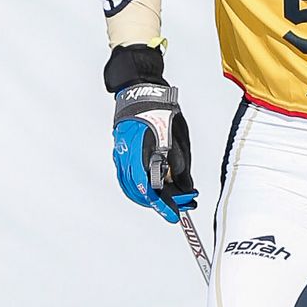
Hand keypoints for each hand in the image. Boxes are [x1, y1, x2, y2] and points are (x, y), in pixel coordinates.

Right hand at [112, 80, 195, 223]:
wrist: (139, 90)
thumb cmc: (160, 110)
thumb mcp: (178, 137)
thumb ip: (181, 164)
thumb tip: (186, 187)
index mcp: (143, 154)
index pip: (151, 189)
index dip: (163, 205)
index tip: (175, 215)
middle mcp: (128, 157)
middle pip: (140, 192)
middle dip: (159, 203)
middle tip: (177, 207)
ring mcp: (121, 155)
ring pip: (131, 188)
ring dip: (148, 198)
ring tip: (167, 200)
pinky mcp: (120, 153)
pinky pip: (126, 178)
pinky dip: (138, 188)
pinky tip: (152, 189)